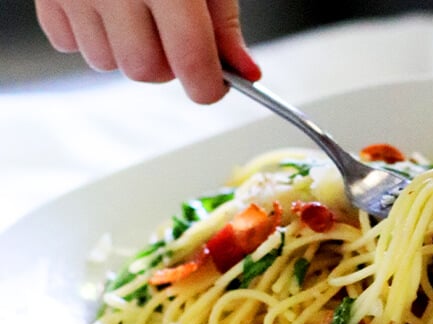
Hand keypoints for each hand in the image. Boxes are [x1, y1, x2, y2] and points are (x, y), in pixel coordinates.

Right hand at [34, 0, 259, 102]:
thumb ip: (224, 22)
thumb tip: (244, 71)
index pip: (189, 58)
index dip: (206, 86)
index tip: (212, 88)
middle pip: (143, 70)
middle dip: (166, 67)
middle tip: (175, 39)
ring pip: (105, 63)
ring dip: (127, 53)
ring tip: (137, 13)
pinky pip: (69, 44)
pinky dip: (91, 36)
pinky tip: (106, 7)